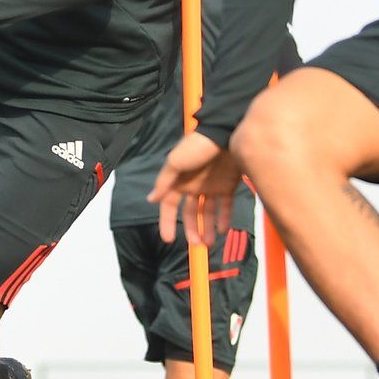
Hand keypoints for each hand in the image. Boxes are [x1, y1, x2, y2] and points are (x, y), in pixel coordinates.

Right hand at [149, 130, 240, 247]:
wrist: (225, 134)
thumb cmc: (197, 146)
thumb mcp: (175, 162)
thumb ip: (164, 182)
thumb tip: (151, 199)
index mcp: (179, 181)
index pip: (169, 205)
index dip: (167, 221)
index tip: (168, 238)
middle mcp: (194, 186)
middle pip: (190, 213)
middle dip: (192, 229)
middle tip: (196, 244)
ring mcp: (212, 186)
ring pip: (208, 213)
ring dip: (207, 228)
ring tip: (209, 243)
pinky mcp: (228, 185)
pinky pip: (225, 206)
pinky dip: (224, 218)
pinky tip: (222, 229)